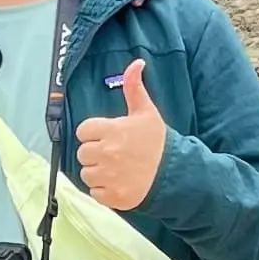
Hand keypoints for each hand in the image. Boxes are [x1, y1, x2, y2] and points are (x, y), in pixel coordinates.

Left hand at [75, 55, 168, 211]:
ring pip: (86, 173)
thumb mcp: (147, 112)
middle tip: (115, 154)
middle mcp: (107, 153)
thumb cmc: (159, 142)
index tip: (108, 137)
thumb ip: (134, 88)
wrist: (176, 174)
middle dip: (95, 153)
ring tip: (117, 169)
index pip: (83, 131)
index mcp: (112, 130)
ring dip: (98, 173)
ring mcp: (109, 176)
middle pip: (82, 153)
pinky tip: (119, 183)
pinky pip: (95, 193)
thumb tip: (136, 62)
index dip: (94, 134)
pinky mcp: (112, 196)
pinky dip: (104, 191)